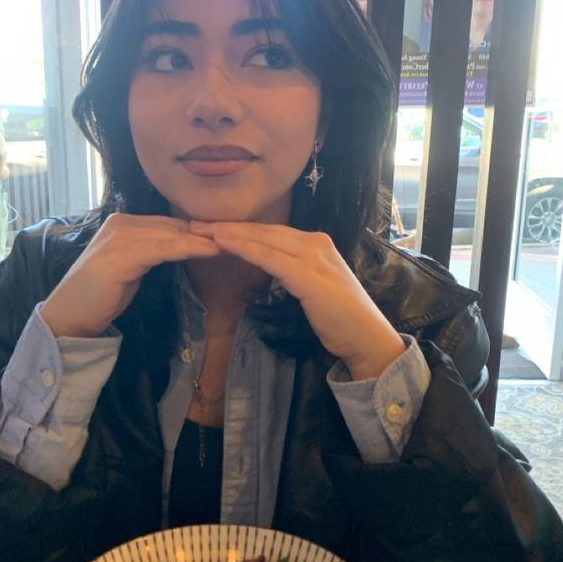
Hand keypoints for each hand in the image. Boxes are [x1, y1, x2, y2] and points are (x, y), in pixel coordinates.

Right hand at [41, 214, 218, 337]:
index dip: (198, 231)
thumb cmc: (101, 298)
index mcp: (123, 224)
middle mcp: (121, 223)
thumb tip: (185, 248)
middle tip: (239, 234)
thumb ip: (153, 254)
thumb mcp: (133, 269)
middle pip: (173, 225)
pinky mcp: (122, 254)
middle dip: (205, 231)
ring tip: (232, 242)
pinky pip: (164, 248)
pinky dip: (189, 248)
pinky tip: (210, 251)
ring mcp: (120, 237)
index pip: (169, 223)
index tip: (227, 235)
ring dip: (203, 239)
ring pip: (172, 234)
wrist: (69, 317)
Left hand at [190, 221, 404, 379]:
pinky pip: (269, 258)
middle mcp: (316, 244)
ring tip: (201, 230)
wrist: (367, 338)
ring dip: (230, 233)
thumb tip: (272, 267)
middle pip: (265, 231)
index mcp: (317, 244)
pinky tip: (223, 243)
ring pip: (264, 239)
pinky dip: (244, 248)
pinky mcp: (308, 276)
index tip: (213, 227)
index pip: (273, 233)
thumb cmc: (341, 319)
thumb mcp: (315, 287)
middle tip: (195, 223)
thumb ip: (295, 272)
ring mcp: (313, 258)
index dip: (242, 229)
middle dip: (229, 226)